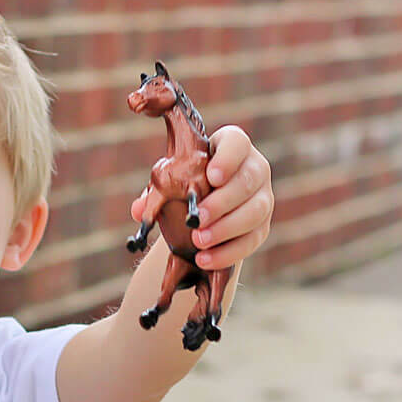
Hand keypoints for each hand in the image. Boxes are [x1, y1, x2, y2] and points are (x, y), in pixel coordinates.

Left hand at [130, 125, 273, 269]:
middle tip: (197, 219)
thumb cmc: (187, 189)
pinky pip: (252, 240)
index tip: (211, 176)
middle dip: (222, 202)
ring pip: (256, 211)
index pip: (237, 143)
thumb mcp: (172, 184)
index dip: (228, 158)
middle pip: (249, 179)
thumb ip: (156, 192)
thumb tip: (139, 209)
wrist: (204, 214)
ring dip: (226, 229)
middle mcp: (254, 168)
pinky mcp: (262, 227)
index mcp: (232, 148)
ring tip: (198, 241)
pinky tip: (205, 259)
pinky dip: (228, 252)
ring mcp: (263, 198)